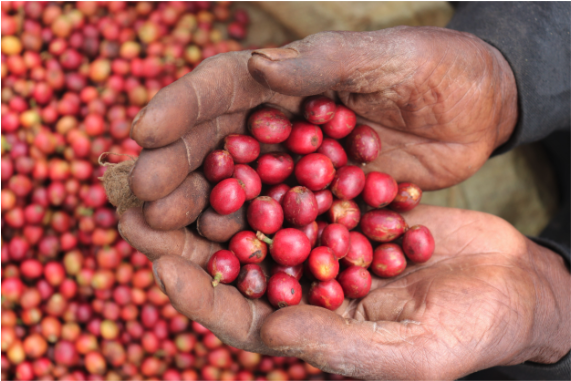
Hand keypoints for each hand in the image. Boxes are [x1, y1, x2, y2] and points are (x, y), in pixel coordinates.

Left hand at [118, 204, 570, 379]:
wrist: (510, 285)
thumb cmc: (469, 332)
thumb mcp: (411, 351)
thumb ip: (340, 346)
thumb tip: (273, 329)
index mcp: (310, 331)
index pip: (238, 318)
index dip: (196, 295)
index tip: (156, 264)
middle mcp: (303, 290)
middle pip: (231, 266)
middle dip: (181, 240)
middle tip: (134, 208)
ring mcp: (320, 247)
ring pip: (253, 223)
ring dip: (211, 197)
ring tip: (170, 169)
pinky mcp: (339, 211)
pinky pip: (292, 188)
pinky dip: (264, 168)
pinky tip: (235, 142)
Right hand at [127, 26, 517, 230]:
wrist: (478, 109)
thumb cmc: (438, 68)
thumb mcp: (388, 56)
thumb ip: (325, 61)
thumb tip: (258, 65)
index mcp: (285, 77)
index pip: (221, 88)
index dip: (180, 108)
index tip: (143, 131)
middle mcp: (278, 123)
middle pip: (215, 144)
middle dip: (175, 168)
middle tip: (141, 195)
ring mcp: (294, 166)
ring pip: (235, 187)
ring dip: (198, 210)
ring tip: (162, 232)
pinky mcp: (319, 200)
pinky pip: (277, 221)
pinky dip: (250, 239)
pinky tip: (224, 258)